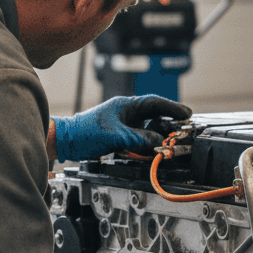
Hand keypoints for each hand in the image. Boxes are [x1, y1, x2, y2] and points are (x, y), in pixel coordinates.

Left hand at [52, 95, 191, 161]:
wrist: (66, 141)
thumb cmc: (85, 132)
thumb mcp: (115, 136)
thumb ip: (139, 138)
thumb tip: (158, 141)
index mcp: (126, 105)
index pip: (154, 103)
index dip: (172, 108)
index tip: (186, 114)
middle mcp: (127, 113)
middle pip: (154, 115)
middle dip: (169, 122)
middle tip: (184, 128)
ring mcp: (124, 124)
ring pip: (148, 128)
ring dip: (159, 134)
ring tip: (171, 140)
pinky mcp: (121, 136)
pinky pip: (140, 138)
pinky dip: (148, 143)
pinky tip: (154, 149)